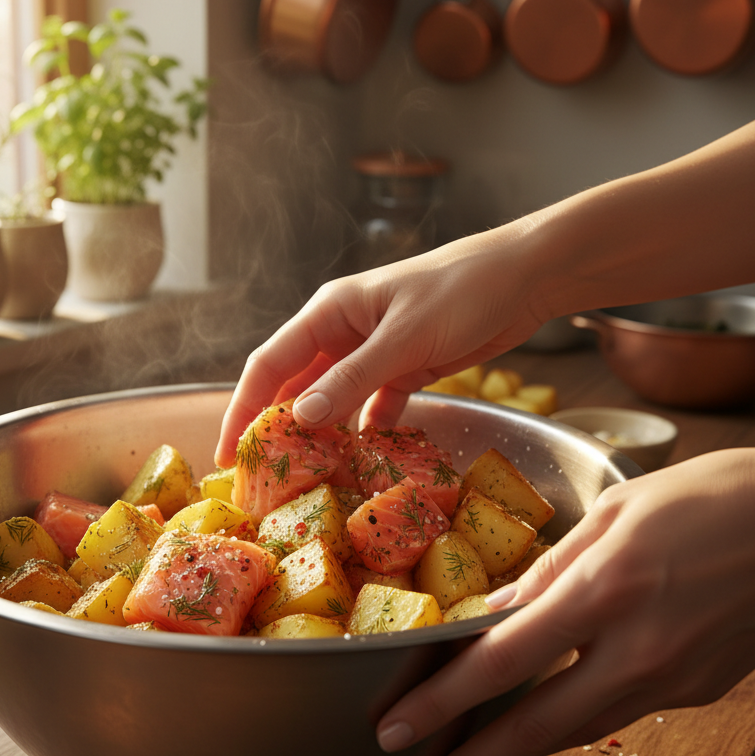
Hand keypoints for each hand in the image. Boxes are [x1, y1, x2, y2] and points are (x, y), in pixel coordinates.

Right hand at [215, 224, 547, 466]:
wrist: (526, 277)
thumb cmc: (462, 289)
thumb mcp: (404, 337)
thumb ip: (353, 378)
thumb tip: (299, 417)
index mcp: (330, 312)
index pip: (270, 364)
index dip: (244, 409)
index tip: (228, 452)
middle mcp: (344, 332)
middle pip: (297, 385)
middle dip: (278, 428)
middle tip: (261, 477)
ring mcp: (375, 352)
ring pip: (334, 400)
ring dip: (322, 435)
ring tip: (306, 478)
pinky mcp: (406, 369)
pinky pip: (375, 406)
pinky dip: (368, 431)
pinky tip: (363, 459)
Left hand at [375, 442, 754, 755]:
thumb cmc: (718, 495)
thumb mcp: (619, 509)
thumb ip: (554, 565)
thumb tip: (502, 608)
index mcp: (606, 589)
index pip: (503, 660)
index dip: (443, 701)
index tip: (399, 726)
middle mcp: (638, 647)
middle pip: (537, 724)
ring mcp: (675, 677)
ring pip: (580, 728)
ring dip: (520, 752)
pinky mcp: (702, 689)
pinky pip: (622, 710)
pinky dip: (576, 718)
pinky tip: (548, 715)